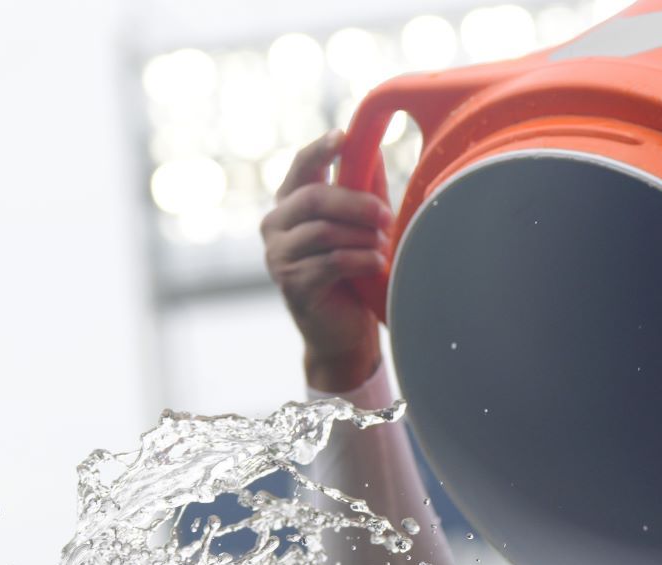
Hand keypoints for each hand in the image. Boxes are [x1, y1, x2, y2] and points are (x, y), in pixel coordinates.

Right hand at [261, 130, 392, 393]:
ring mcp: (278, 256)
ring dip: (361, 238)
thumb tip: (373, 145)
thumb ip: (362, 188)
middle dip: (355, 203)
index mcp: (291, 204)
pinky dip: (360, 261)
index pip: (302, 167)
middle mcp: (276, 226)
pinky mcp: (291, 284)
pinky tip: (378, 266)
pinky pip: (331, 262)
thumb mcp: (358, 225)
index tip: (344, 136)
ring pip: (324, 231)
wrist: (342, 331)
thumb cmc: (352, 274)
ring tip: (383, 248)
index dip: (321, 149)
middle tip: (386, 216)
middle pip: (314, 198)